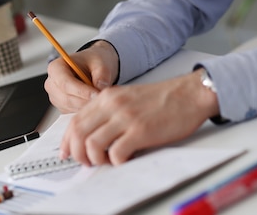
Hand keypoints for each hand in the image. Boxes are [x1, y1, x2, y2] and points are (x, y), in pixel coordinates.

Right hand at [44, 40, 118, 112]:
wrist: (93, 67)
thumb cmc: (93, 61)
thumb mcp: (100, 62)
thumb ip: (101, 74)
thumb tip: (101, 88)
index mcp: (56, 67)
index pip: (65, 83)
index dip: (81, 91)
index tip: (96, 94)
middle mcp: (52, 84)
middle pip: (67, 98)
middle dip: (86, 101)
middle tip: (103, 100)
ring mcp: (56, 97)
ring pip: (71, 107)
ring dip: (86, 106)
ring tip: (102, 100)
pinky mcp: (62, 107)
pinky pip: (73, 113)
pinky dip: (85, 110)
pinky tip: (96, 104)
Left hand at [59, 69, 219, 165]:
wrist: (189, 93)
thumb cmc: (162, 99)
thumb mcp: (128, 97)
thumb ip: (110, 111)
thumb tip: (93, 135)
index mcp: (108, 96)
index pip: (75, 120)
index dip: (67, 140)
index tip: (66, 152)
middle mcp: (113, 104)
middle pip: (78, 133)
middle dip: (77, 153)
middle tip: (87, 163)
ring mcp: (126, 117)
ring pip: (92, 145)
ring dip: (95, 160)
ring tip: (106, 162)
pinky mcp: (141, 130)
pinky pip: (116, 153)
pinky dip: (116, 162)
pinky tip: (125, 159)